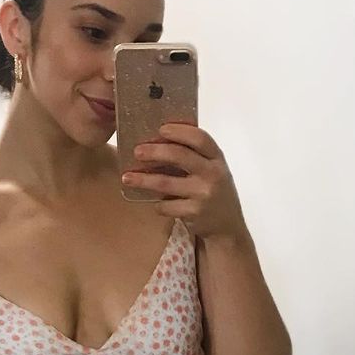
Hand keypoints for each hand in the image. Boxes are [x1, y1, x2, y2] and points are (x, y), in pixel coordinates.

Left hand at [122, 122, 248, 243]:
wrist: (227, 225)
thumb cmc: (214, 190)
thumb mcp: (211, 169)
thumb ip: (195, 155)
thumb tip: (159, 139)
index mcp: (217, 158)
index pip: (199, 138)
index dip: (179, 131)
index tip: (160, 129)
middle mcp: (212, 174)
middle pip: (178, 155)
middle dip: (154, 152)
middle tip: (137, 151)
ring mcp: (203, 194)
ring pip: (165, 183)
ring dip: (143, 180)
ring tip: (127, 177)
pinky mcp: (194, 213)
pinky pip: (166, 206)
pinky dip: (157, 204)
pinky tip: (153, 202)